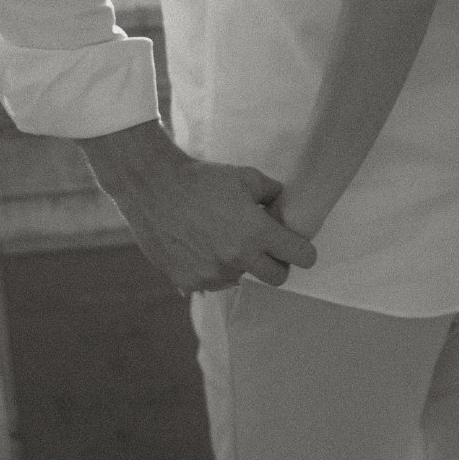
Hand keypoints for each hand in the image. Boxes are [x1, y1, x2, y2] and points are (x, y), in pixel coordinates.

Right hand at [77, 120, 315, 294]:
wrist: (154, 188)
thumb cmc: (202, 179)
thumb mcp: (246, 176)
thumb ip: (274, 193)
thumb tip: (288, 205)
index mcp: (255, 232)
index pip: (300, 256)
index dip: (304, 251)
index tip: (301, 248)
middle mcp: (237, 258)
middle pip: (277, 278)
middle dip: (278, 264)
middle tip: (267, 248)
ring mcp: (212, 274)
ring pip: (242, 279)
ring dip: (240, 264)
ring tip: (223, 237)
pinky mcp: (189, 282)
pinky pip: (213, 283)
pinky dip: (213, 268)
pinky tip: (202, 246)